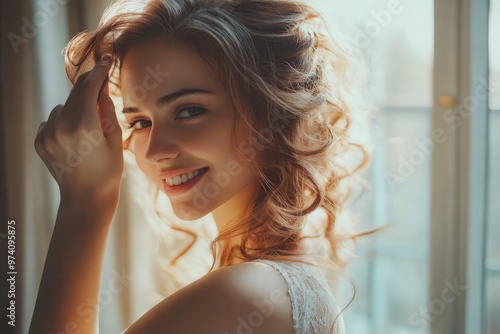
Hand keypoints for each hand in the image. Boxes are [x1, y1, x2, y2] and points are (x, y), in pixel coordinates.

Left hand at [35, 57, 122, 202]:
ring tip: (88, 129)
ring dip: (76, 108)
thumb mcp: (115, 140)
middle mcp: (62, 127)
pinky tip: (75, 138)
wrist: (86, 198)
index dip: (99, 71)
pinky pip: (53, 120)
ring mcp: (48, 134)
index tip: (107, 61)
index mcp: (84, 126)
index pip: (89, 87)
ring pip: (63, 107)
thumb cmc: (108, 171)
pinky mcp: (40, 141)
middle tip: (102, 84)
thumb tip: (102, 88)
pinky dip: (64, 122)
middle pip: (75, 94)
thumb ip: (107, 110)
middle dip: (89, 87)